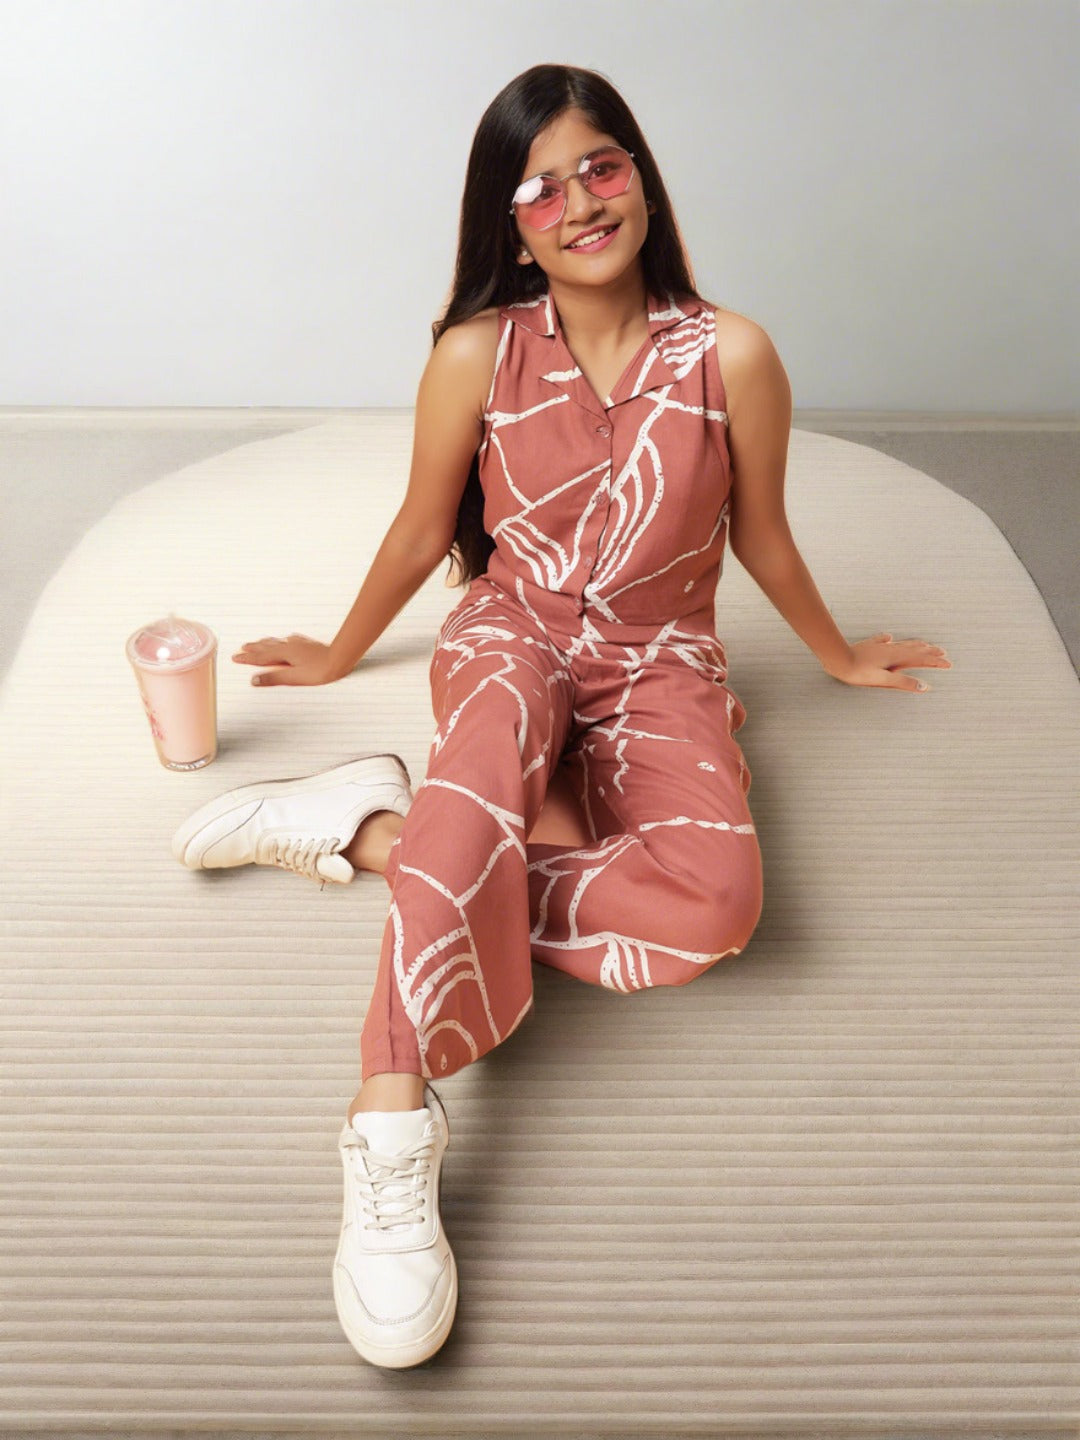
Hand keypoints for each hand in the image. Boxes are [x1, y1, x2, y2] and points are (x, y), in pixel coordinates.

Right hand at [231, 633, 338, 686]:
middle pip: (267, 647)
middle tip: (241, 648)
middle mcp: (289, 646)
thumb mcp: (294, 678)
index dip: (247, 658)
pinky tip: (287, 639)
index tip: (235, 657)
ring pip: (277, 641)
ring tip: (258, 642)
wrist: (340, 659)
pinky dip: (282, 640)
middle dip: (253, 648)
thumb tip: (254, 680)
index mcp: (284, 654)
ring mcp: (299, 644)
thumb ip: (274, 678)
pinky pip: (290, 640)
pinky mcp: (308, 644)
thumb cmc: (320, 671)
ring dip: (265, 643)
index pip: (261, 657)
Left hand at [825, 632, 951, 692]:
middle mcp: (891, 649)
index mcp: (897, 658)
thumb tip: (923, 686)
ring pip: (903, 644)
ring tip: (925, 644)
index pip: (921, 659)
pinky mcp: (869, 645)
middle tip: (943, 652)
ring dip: (916, 645)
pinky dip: (890, 640)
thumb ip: (903, 682)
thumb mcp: (883, 680)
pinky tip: (889, 637)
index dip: (935, 662)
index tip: (948, 664)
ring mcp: (880, 646)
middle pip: (915, 650)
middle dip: (930, 652)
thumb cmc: (859, 672)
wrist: (838, 658)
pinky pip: (882, 640)